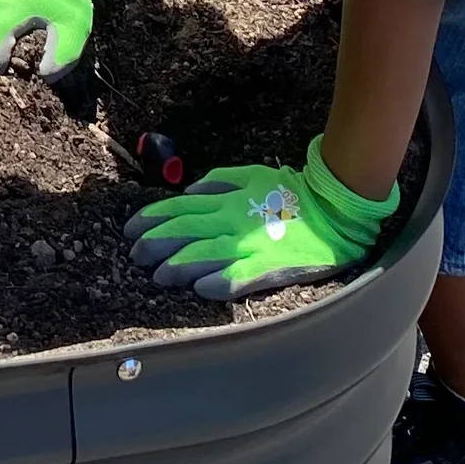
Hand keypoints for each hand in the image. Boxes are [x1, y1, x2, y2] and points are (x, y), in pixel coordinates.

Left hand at [125, 139, 397, 301]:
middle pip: (184, 232)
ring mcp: (250, 245)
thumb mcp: (252, 175)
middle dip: (155, 244)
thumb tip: (190, 190)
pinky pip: (238, 277)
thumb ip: (219, 181)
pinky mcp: (269, 267)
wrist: (334, 208)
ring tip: (158, 275)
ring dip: (178, 266)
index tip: (130, 230)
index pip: (179, 208)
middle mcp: (232, 221)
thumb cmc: (291, 192)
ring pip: (204, 255)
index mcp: (226, 200)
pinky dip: (218, 282)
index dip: (152, 219)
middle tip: (135, 256)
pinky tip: (199, 289)